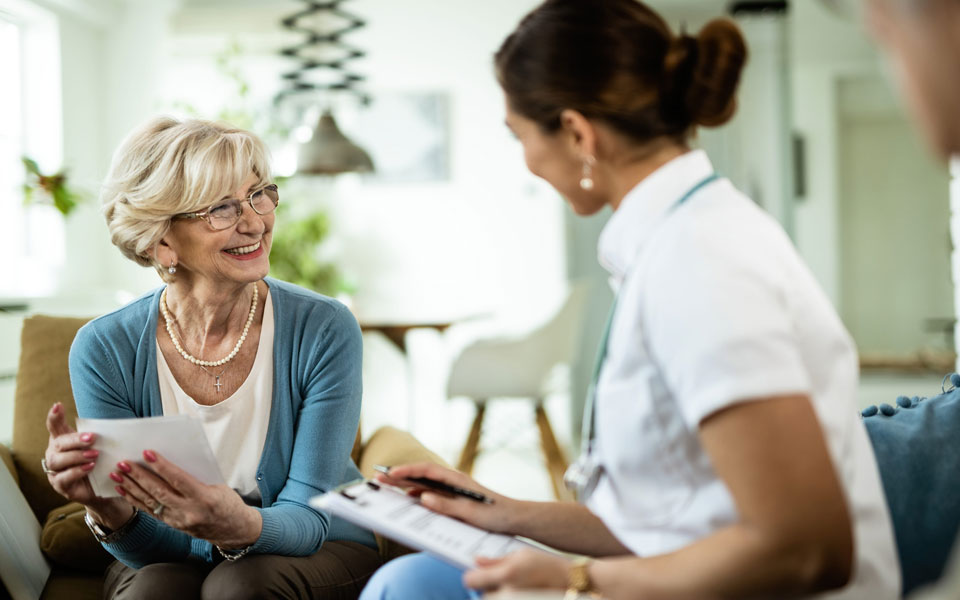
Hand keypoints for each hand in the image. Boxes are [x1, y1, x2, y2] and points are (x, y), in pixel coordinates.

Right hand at [43, 402, 101, 506]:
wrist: (103, 487)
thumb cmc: (100, 461)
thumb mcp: (101, 445)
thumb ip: (101, 435)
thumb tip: (118, 423)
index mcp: (63, 440)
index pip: (55, 426)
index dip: (54, 416)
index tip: (58, 405)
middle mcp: (55, 453)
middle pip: (58, 443)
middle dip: (75, 440)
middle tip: (92, 438)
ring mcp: (55, 470)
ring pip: (57, 460)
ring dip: (76, 456)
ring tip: (94, 455)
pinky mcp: (60, 485)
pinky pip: (63, 478)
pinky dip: (76, 472)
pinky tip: (89, 468)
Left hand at [111, 450, 261, 548]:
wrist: (233, 530)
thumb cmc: (228, 503)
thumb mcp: (219, 486)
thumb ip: (196, 477)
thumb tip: (172, 460)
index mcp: (205, 498)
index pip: (178, 480)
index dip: (161, 466)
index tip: (147, 453)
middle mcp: (190, 512)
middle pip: (159, 491)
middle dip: (139, 476)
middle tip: (123, 463)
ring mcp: (179, 521)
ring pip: (151, 502)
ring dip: (132, 487)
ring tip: (117, 474)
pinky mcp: (172, 525)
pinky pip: (150, 511)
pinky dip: (135, 499)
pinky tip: (123, 490)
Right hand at [376, 463, 518, 533]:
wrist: (514, 518)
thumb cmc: (496, 514)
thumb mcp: (471, 513)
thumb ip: (446, 505)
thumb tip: (422, 497)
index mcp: (457, 479)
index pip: (427, 470)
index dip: (407, 470)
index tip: (390, 474)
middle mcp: (453, 481)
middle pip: (422, 474)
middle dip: (400, 475)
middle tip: (378, 477)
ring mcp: (453, 489)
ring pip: (425, 483)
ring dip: (406, 483)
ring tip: (386, 486)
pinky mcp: (454, 498)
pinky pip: (431, 493)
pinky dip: (417, 494)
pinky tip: (408, 498)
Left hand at [463, 549, 570, 591]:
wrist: (570, 583)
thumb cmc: (548, 566)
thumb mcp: (522, 554)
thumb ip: (496, 560)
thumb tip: (477, 561)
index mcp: (506, 575)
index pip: (470, 581)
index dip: (473, 577)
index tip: (479, 575)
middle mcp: (507, 594)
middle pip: (482, 595)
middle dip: (488, 589)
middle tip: (503, 582)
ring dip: (498, 595)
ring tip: (515, 588)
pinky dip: (507, 598)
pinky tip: (522, 592)